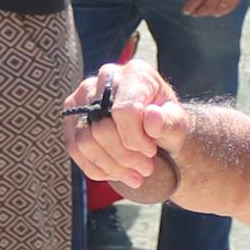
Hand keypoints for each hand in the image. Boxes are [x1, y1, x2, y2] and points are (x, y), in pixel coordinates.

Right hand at [64, 58, 188, 199]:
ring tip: (132, 175)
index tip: (151, 152)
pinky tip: (115, 173)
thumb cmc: (166, 126)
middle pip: (101, 129)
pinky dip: (95, 168)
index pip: (125, 111)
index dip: (136, 140)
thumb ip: (170, 123)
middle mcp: (105, 78)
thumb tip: (152, 116)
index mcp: (136, 74)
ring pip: (84, 142)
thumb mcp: (177, 126)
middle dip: (125, 157)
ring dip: (110, 166)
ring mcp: (84, 95)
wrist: (155, 132)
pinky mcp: (72, 115)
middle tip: (145, 170)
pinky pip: (74, 149)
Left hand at [179, 0, 249, 17]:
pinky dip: (222, 12)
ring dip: (209, 13)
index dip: (189, 7)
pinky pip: (230, 7)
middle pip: (207, 6)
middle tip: (192, 13)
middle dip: (198, 12)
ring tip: (203, 12)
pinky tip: (216, 12)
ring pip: (218, 9)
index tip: (185, 11)